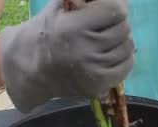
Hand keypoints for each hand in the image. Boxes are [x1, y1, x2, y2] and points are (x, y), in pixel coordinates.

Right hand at [0, 0, 133, 112]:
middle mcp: (83, 51)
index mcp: (73, 28)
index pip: (115, 11)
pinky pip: (125, 67)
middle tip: (104, 25)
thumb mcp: (61, 6)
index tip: (109, 7)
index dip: (116, 5)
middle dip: (117, 23)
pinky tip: (110, 54)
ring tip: (106, 40)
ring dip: (121, 41)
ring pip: (127, 48)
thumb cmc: (48, 31)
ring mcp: (91, 72)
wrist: (30, 68)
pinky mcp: (97, 86)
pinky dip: (123, 59)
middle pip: (123, 29)